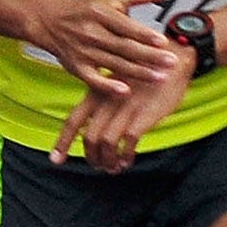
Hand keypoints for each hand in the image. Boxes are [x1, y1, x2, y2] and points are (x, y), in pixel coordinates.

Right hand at [25, 0, 181, 97]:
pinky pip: (93, 80)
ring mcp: (84, 52)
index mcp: (101, 13)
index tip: (162, 41)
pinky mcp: (77, 68)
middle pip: (124, 47)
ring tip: (160, 77)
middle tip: (171, 62)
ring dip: (138, 72)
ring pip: (114, 64)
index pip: (125, 26)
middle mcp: (91, 32)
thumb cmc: (87, 9)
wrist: (50, 21)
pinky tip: (124, 90)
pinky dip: (107, 86)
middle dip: (149, 56)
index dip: (144, 34)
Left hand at [54, 44, 190, 172]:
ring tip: (113, 168)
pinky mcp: (143, 114)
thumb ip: (102, 100)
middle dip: (91, 157)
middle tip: (97, 166)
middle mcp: (106, 101)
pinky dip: (126, 156)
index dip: (62, 143)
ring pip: (106, 144)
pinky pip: (128, 143)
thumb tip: (93, 127)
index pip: (73, 121)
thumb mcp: (114, 81)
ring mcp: (124, 108)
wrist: (171, 58)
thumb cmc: (143, 72)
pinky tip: (128, 161)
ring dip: (108, 161)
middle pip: (89, 137)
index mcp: (96, 92)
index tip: (55, 160)